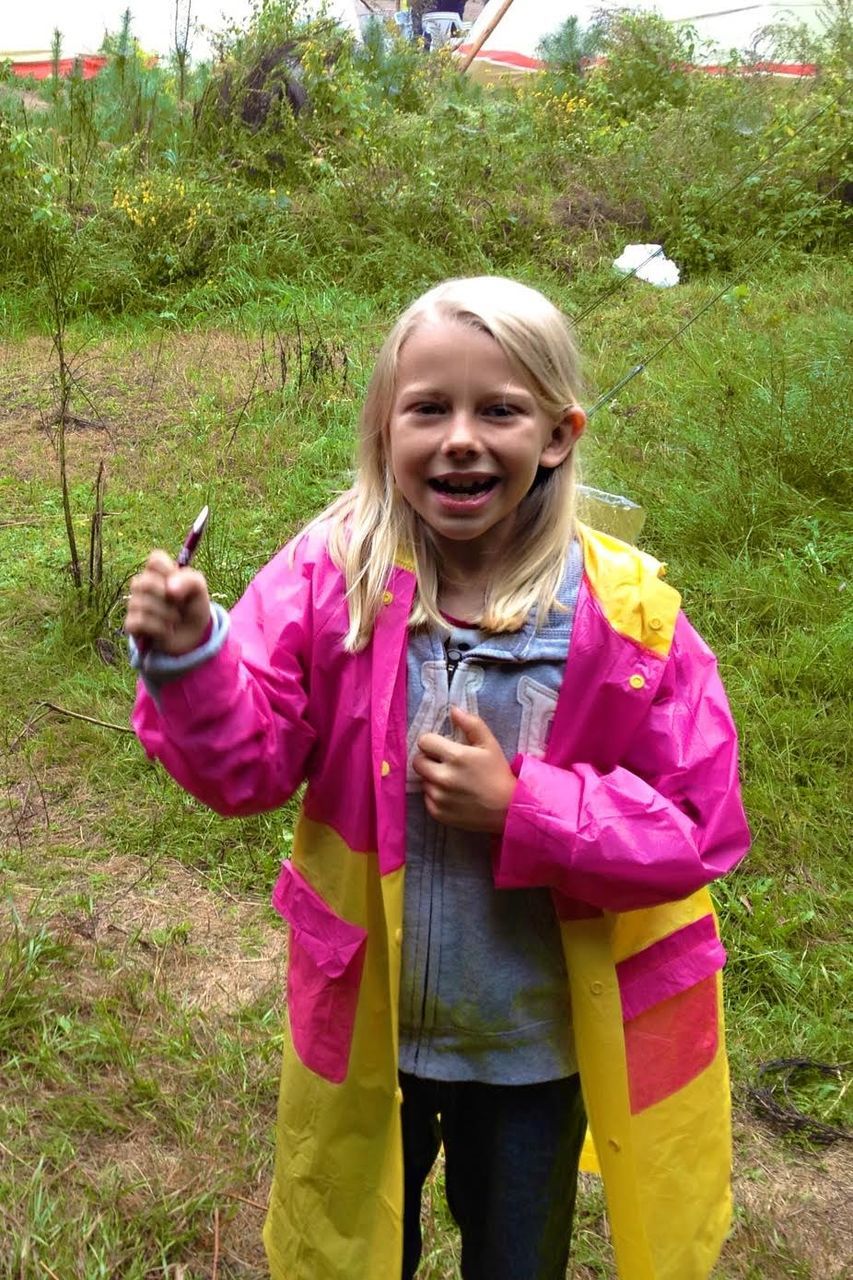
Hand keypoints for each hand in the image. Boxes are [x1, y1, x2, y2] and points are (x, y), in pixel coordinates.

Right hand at [125, 550, 210, 654]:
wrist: (193, 636)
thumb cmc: (193, 606)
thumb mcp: (199, 590)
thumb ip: (190, 581)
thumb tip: (169, 589)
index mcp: (158, 571)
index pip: (155, 559)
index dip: (169, 571)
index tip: (180, 583)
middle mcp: (143, 585)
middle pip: (143, 582)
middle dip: (166, 597)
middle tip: (179, 604)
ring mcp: (135, 604)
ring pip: (140, 603)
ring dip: (166, 614)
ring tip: (175, 619)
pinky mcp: (132, 624)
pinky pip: (138, 621)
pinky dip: (158, 628)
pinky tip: (166, 630)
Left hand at [412, 706, 515, 833]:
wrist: (508, 809)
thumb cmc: (498, 773)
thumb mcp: (489, 744)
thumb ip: (471, 724)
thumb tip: (453, 710)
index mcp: (455, 757)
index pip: (424, 741)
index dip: (432, 742)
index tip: (442, 747)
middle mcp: (443, 778)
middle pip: (417, 762)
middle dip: (428, 759)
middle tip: (444, 763)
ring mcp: (439, 797)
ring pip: (423, 781)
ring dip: (433, 778)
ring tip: (452, 781)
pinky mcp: (438, 813)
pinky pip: (427, 799)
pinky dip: (436, 796)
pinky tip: (452, 795)